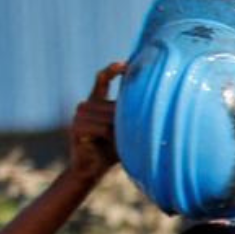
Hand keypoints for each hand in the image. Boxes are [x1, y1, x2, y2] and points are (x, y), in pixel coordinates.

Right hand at [66, 63, 124, 183]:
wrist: (91, 169)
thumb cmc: (112, 149)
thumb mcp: (126, 130)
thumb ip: (133, 116)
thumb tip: (158, 105)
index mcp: (97, 101)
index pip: (102, 79)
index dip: (113, 70)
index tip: (126, 65)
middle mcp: (86, 105)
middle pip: (110, 104)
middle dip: (124, 118)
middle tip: (134, 131)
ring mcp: (79, 115)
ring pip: (105, 116)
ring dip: (117, 129)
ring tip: (121, 140)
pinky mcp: (76, 127)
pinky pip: (98, 127)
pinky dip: (108, 135)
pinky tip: (112, 142)